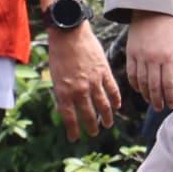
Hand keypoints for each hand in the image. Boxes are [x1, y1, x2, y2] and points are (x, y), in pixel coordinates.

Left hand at [43, 18, 119, 137]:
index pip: (69, 117)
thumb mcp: (55, 76)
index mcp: (63, 91)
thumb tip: (68, 107)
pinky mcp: (103, 71)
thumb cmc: (58, 54)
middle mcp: (78, 89)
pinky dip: (115, 100)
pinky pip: (112, 90)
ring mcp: (93, 81)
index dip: (73, 130)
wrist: (69, 33)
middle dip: (90, 126)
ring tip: (107, 124)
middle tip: (93, 133)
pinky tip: (117, 107)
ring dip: (105, 117)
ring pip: (102, 105)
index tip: (74, 138)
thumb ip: (63, 92)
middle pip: (87, 114)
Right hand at [124, 13, 172, 111]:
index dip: (170, 97)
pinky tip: (140, 90)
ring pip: (142, 82)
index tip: (172, 105)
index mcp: (167, 56)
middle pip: (154, 86)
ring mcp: (139, 57)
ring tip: (151, 102)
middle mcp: (152, 58)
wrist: (150, 12)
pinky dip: (135, 85)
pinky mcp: (130, 54)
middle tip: (161, 108)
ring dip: (146, 95)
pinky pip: (131, 74)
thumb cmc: (169, 29)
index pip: (169, 83)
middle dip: (158, 100)